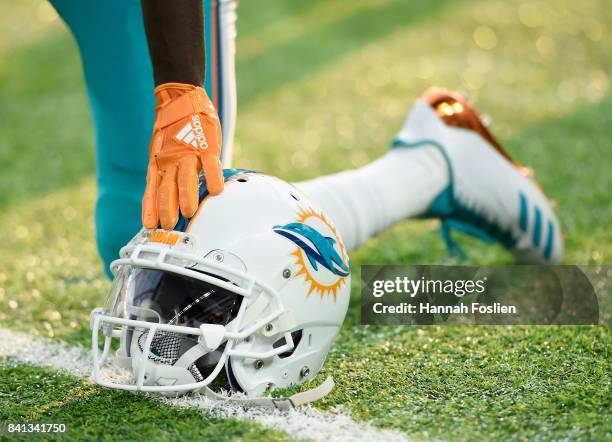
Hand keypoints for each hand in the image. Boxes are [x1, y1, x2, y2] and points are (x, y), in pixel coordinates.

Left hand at [142, 83, 222, 229]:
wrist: (180, 98)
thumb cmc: (172, 129)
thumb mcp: (159, 152)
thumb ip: (162, 174)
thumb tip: (158, 199)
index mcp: (159, 163)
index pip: (153, 189)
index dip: (151, 207)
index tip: (150, 225)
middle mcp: (171, 160)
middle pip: (167, 188)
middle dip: (168, 208)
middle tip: (170, 225)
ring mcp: (189, 153)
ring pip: (186, 177)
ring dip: (187, 196)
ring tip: (190, 211)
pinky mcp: (207, 145)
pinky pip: (210, 164)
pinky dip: (212, 177)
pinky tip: (216, 191)